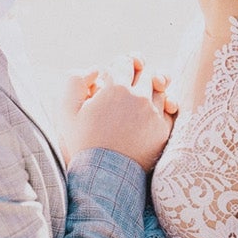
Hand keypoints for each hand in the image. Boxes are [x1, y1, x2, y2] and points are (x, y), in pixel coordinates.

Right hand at [64, 57, 177, 172]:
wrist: (102, 175)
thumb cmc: (82, 142)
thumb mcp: (67, 110)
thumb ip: (75, 81)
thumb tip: (96, 69)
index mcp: (117, 88)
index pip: (124, 62)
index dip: (117, 66)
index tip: (111, 77)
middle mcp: (139, 97)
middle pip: (145, 72)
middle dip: (135, 75)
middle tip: (126, 85)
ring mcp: (154, 114)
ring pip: (160, 89)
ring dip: (150, 89)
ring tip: (138, 98)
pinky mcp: (163, 130)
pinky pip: (169, 108)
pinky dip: (163, 105)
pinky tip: (151, 111)